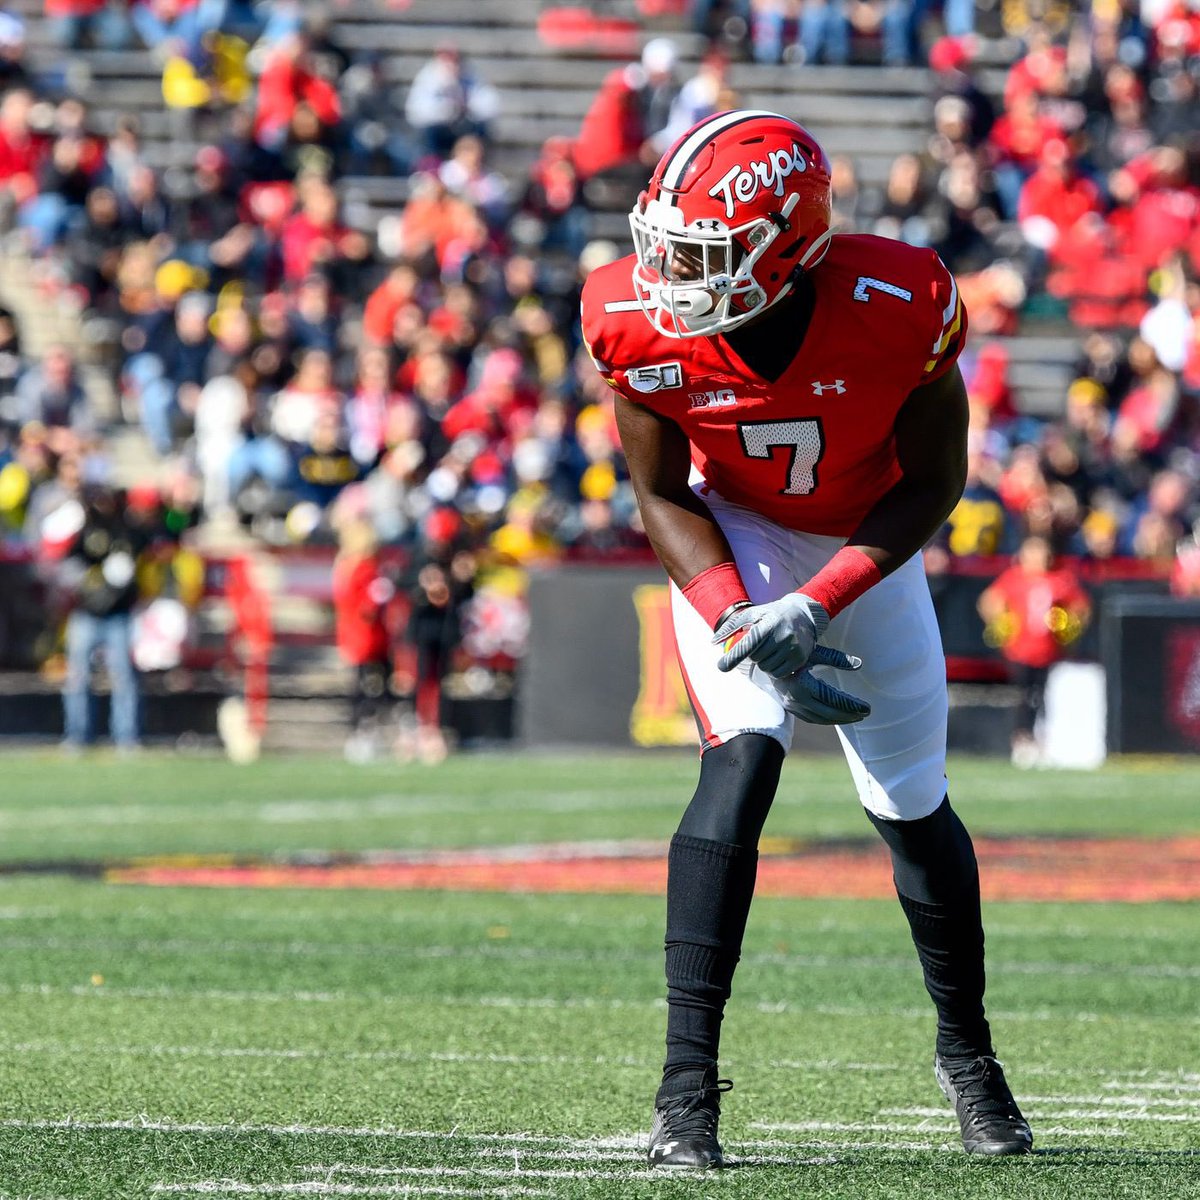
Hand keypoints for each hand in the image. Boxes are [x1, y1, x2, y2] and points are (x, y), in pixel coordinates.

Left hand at [714, 592, 829, 677]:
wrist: (804, 616)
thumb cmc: (772, 615)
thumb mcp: (752, 614)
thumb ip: (731, 626)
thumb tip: (713, 641)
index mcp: (768, 624)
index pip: (748, 644)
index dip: (733, 657)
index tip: (721, 667)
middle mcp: (782, 636)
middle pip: (755, 659)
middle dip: (753, 654)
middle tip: (761, 643)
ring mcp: (792, 649)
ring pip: (766, 668)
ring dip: (763, 662)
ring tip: (770, 649)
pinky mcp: (799, 659)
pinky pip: (778, 674)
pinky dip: (773, 669)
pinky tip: (777, 656)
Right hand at [751, 645, 870, 724]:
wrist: (766, 657)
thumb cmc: (792, 651)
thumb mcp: (814, 652)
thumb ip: (836, 659)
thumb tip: (859, 664)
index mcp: (802, 683)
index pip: (832, 699)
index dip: (851, 705)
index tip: (867, 707)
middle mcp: (795, 697)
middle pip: (827, 713)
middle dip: (848, 715)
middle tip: (866, 713)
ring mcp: (791, 704)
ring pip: (819, 718)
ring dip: (838, 719)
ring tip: (856, 716)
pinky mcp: (789, 707)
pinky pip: (811, 718)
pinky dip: (826, 718)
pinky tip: (838, 715)